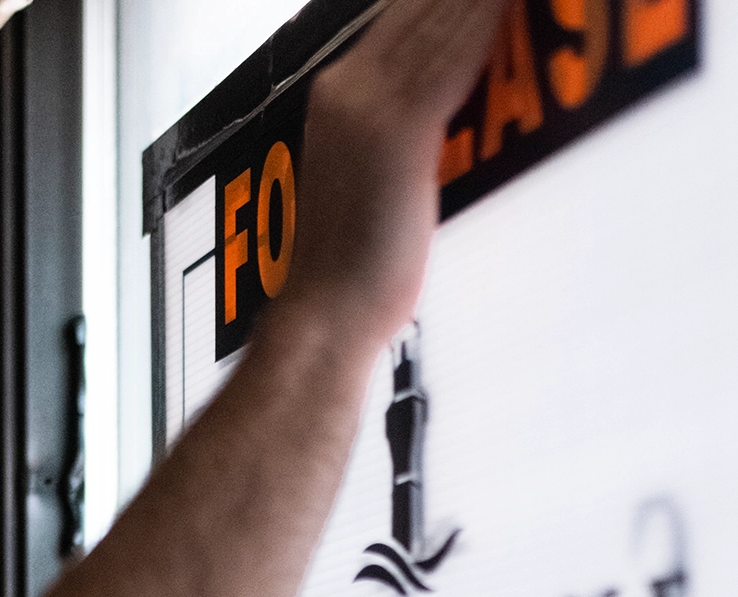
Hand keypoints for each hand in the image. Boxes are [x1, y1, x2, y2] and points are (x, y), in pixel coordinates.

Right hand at [275, 0, 508, 343]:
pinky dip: (484, 25)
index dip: (448, 4)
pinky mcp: (399, 130)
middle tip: (511, 2)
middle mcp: (347, 88)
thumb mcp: (376, 179)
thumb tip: (447, 117)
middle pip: (421, 8)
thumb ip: (406, 134)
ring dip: (479, 6)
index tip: (484, 5)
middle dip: (467, 2)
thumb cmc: (349, 265)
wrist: (325, 313)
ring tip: (523, 0)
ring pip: (439, 21)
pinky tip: (511, 9)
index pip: (403, 17)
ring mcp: (369, 105)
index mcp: (338, 96)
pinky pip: (452, 60)